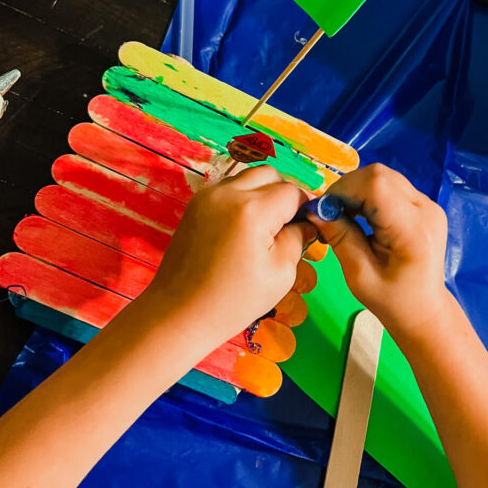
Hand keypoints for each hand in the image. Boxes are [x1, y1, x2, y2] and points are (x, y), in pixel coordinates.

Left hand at [141, 166, 316, 345]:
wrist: (180, 313)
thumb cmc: (232, 301)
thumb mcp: (280, 274)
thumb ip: (298, 239)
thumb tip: (307, 222)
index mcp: (252, 211)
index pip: (292, 192)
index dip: (304, 208)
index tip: (305, 227)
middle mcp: (228, 194)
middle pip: (270, 174)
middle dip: (283, 194)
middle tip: (285, 226)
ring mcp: (208, 196)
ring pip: (248, 177)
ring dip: (262, 194)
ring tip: (262, 229)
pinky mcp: (195, 204)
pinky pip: (228, 188)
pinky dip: (242, 199)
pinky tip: (242, 229)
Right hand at [312, 164, 448, 340]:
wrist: (425, 311)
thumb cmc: (391, 301)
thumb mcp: (358, 274)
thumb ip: (339, 236)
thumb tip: (314, 209)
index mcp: (413, 230)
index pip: (376, 185)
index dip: (345, 189)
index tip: (326, 210)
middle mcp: (426, 209)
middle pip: (380, 175)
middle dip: (349, 188)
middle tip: (332, 214)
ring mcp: (429, 205)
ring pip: (385, 177)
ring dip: (358, 189)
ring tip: (346, 215)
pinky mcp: (426, 205)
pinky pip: (392, 186)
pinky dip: (370, 194)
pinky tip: (363, 216)